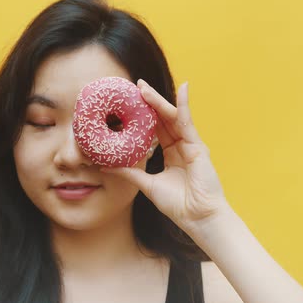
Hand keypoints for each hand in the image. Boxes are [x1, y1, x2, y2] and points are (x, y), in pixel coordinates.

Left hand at [101, 80, 231, 234]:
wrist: (197, 217)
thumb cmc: (177, 204)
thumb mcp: (147, 184)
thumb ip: (129, 172)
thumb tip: (105, 166)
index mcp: (171, 154)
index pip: (156, 129)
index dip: (143, 115)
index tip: (130, 102)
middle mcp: (181, 146)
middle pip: (163, 119)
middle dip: (149, 101)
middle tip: (135, 85)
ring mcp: (191, 144)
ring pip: (173, 117)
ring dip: (158, 101)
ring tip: (144, 87)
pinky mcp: (198, 146)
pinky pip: (189, 122)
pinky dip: (185, 105)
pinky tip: (183, 89)